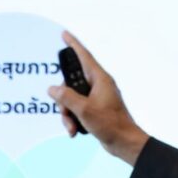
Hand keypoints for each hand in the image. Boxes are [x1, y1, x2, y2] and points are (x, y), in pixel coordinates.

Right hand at [48, 31, 150, 164]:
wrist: (124, 143)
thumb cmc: (110, 124)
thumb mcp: (84, 110)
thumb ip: (66, 97)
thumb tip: (53, 89)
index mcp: (100, 79)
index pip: (84, 56)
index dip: (73, 44)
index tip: (64, 34)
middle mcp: (98, 85)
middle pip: (71, 83)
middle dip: (64, 100)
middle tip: (65, 111)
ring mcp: (96, 98)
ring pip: (72, 99)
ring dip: (68, 114)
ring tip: (72, 127)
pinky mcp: (95, 109)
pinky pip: (77, 109)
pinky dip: (73, 119)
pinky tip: (75, 131)